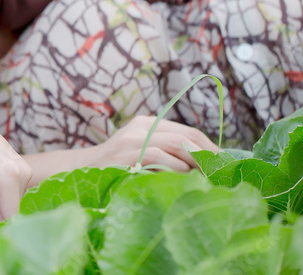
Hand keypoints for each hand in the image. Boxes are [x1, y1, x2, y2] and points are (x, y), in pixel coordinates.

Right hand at [98, 115, 217, 171]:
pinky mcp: (126, 154)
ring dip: (195, 164)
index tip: (225, 164)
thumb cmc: (116, 168)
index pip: (189, 132)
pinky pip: (159, 157)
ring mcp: (132, 139)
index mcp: (148, 123)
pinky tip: (181, 179)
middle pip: (186, 137)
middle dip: (208, 156)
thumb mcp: (140, 153)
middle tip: (222, 174)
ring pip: (176, 145)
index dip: (210, 147)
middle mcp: (142, 127)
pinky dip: (174, 169)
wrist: (77, 171)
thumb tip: (205, 167)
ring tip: (207, 179)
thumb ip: (166, 153)